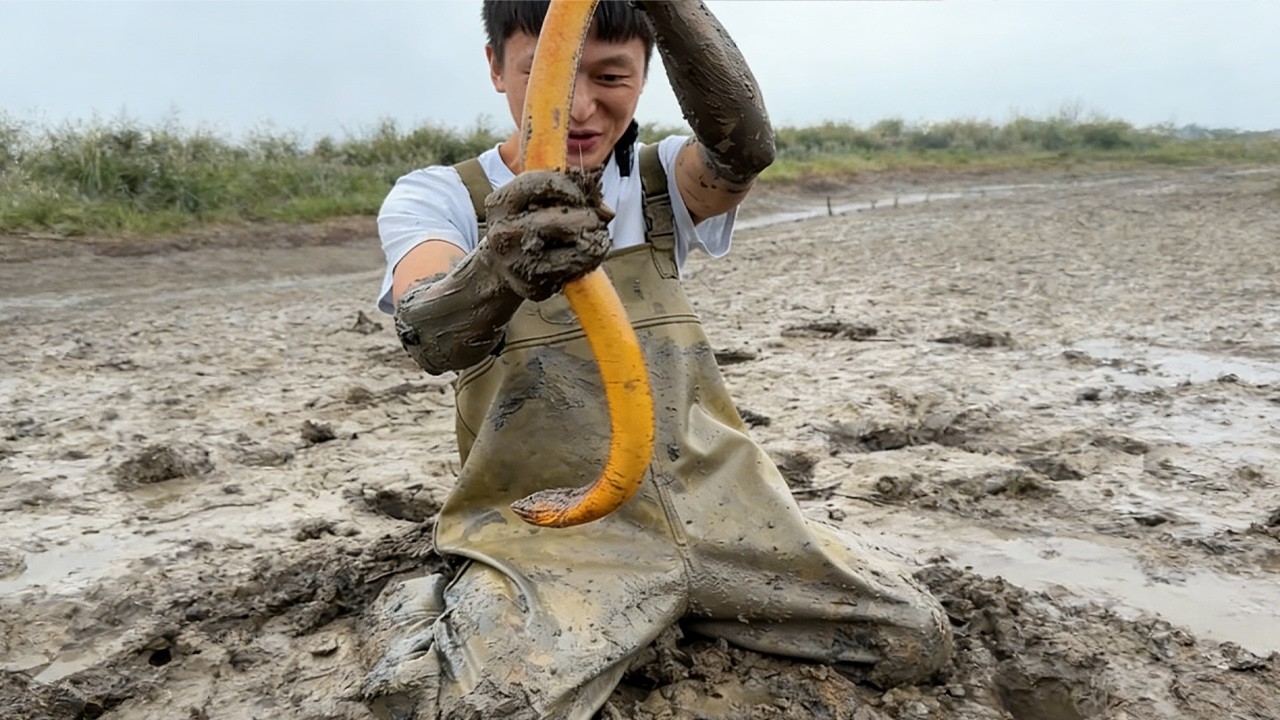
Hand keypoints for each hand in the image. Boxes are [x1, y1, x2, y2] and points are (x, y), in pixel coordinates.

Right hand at [481, 168, 613, 301]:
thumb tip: (607, 211)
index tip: (580, 196)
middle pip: (560, 221)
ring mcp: (518, 263)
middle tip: (596, 220)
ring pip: (574, 250)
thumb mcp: (530, 202)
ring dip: (595, 241)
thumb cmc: (523, 226)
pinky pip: (573, 271)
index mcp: (501, 204)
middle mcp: (506, 233)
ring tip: (598, 238)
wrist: (497, 267)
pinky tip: (586, 256)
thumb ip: (566, 194)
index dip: (568, 187)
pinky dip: (588, 262)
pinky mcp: (533, 285)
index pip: (540, 184)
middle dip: (588, 218)